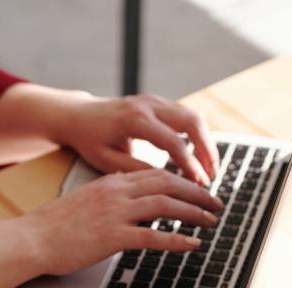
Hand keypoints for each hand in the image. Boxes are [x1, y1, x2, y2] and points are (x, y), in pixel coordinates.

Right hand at [23, 169, 222, 275]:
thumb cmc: (54, 225)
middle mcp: (116, 192)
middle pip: (168, 183)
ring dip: (194, 212)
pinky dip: (178, 239)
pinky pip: (154, 235)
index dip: (183, 180)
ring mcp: (115, 213)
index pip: (156, 173)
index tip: (199, 189)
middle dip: (197, 192)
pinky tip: (192, 244)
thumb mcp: (85, 200)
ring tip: (211, 221)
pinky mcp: (113, 237)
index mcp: (111, 181)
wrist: (32, 239)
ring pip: (166, 205)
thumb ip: (110, 197)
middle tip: (216, 203)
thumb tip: (131, 202)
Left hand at [52, 93, 219, 185]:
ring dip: (206, 142)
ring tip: (210, 168)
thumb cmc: (90, 140)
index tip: (200, 184)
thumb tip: (166, 182)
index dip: (189, 165)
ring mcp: (155, 100)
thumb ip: (135, 169)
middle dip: (207, 150)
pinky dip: (197, 135)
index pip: (172, 142)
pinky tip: (199, 156)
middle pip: (192, 122)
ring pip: (193, 116)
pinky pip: (186, 115)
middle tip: (212, 176)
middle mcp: (148, 105)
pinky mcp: (158, 102)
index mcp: (134, 120)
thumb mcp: (106, 160)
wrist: (79, 115)